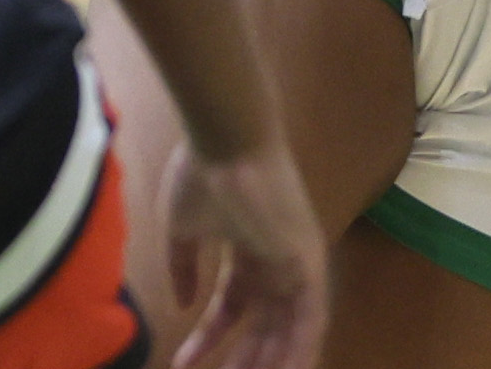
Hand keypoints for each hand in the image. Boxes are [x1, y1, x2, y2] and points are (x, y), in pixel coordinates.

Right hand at [162, 140, 326, 368]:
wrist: (227, 143)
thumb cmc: (202, 177)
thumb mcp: (183, 230)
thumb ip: (184, 268)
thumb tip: (183, 305)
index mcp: (247, 250)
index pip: (232, 304)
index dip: (208, 337)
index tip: (180, 362)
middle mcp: (276, 258)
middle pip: (263, 321)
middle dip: (242, 357)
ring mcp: (295, 260)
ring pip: (289, 326)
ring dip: (270, 359)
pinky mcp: (307, 262)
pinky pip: (311, 317)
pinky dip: (300, 347)